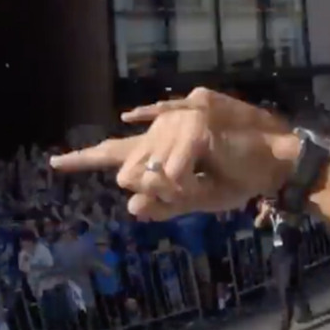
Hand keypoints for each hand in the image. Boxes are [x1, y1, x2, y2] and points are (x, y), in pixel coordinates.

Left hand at [49, 88, 297, 219]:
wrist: (274, 165)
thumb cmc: (242, 178)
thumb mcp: (200, 199)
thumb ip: (166, 203)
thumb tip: (132, 207)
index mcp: (164, 146)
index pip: (118, 152)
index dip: (85, 159)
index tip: (55, 163)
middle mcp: (163, 128)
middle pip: (129, 173)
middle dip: (157, 193)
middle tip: (193, 188)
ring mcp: (176, 122)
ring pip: (148, 176)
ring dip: (175, 190)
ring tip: (207, 174)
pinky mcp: (191, 127)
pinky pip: (169, 175)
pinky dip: (184, 186)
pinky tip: (205, 171)